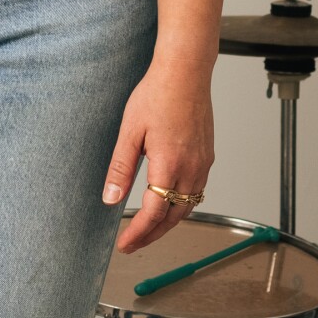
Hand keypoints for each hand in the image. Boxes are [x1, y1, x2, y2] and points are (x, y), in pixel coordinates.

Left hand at [102, 56, 215, 254]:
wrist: (186, 72)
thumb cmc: (157, 95)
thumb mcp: (130, 132)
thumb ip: (121, 168)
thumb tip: (111, 198)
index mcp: (170, 165)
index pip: (154, 214)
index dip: (138, 234)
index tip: (125, 245)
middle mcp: (191, 169)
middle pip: (173, 218)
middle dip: (152, 236)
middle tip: (133, 244)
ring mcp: (203, 164)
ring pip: (187, 208)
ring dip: (167, 223)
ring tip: (147, 230)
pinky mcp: (207, 157)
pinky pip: (196, 193)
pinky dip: (180, 206)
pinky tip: (167, 204)